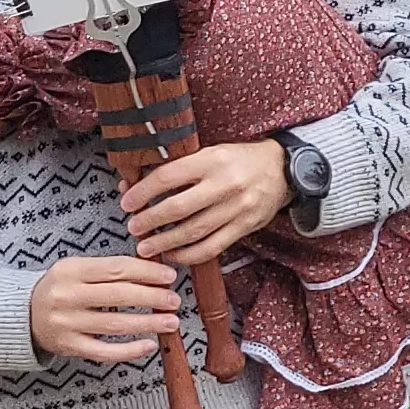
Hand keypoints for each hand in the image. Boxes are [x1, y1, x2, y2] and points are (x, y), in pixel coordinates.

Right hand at [31, 254, 184, 364]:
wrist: (23, 313)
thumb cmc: (60, 289)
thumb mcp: (76, 269)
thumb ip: (108, 269)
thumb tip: (154, 272)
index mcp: (70, 270)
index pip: (116, 269)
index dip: (147, 272)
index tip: (169, 277)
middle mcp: (66, 295)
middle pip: (118, 296)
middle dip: (152, 298)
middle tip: (174, 300)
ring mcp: (67, 323)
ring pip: (115, 324)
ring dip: (148, 323)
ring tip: (171, 322)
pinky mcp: (69, 346)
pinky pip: (104, 352)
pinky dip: (129, 350)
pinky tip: (149, 345)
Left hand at [122, 139, 288, 264]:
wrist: (282, 170)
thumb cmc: (239, 160)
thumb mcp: (210, 153)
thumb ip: (179, 169)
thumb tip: (137, 184)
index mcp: (212, 160)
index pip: (168, 177)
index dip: (143, 192)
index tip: (127, 202)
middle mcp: (225, 183)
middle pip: (179, 207)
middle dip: (150, 220)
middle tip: (133, 227)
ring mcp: (238, 207)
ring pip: (195, 231)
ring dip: (166, 242)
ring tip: (147, 247)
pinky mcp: (245, 226)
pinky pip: (213, 246)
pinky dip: (190, 254)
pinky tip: (175, 255)